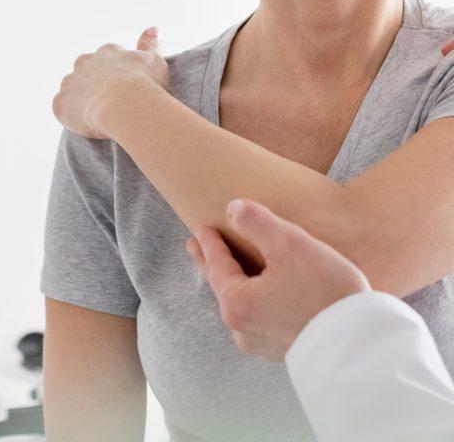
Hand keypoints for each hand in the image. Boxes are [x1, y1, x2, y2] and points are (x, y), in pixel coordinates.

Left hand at [51, 26, 168, 138]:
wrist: (126, 105)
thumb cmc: (145, 84)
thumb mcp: (154, 61)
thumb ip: (150, 45)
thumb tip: (153, 29)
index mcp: (107, 52)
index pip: (108, 59)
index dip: (116, 74)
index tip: (125, 87)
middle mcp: (85, 62)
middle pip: (85, 71)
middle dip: (94, 83)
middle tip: (110, 102)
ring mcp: (70, 82)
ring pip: (72, 89)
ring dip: (81, 99)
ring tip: (98, 115)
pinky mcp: (60, 102)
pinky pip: (62, 109)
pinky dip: (72, 115)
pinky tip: (86, 123)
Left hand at [186, 199, 370, 362]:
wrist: (363, 345)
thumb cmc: (326, 291)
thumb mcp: (289, 243)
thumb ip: (256, 222)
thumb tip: (233, 209)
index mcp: (237, 303)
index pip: (216, 265)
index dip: (208, 244)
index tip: (199, 230)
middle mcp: (243, 329)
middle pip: (221, 286)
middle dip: (210, 263)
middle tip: (195, 247)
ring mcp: (263, 344)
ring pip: (239, 306)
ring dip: (232, 283)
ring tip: (230, 269)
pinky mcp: (284, 350)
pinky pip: (258, 319)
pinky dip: (253, 300)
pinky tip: (262, 297)